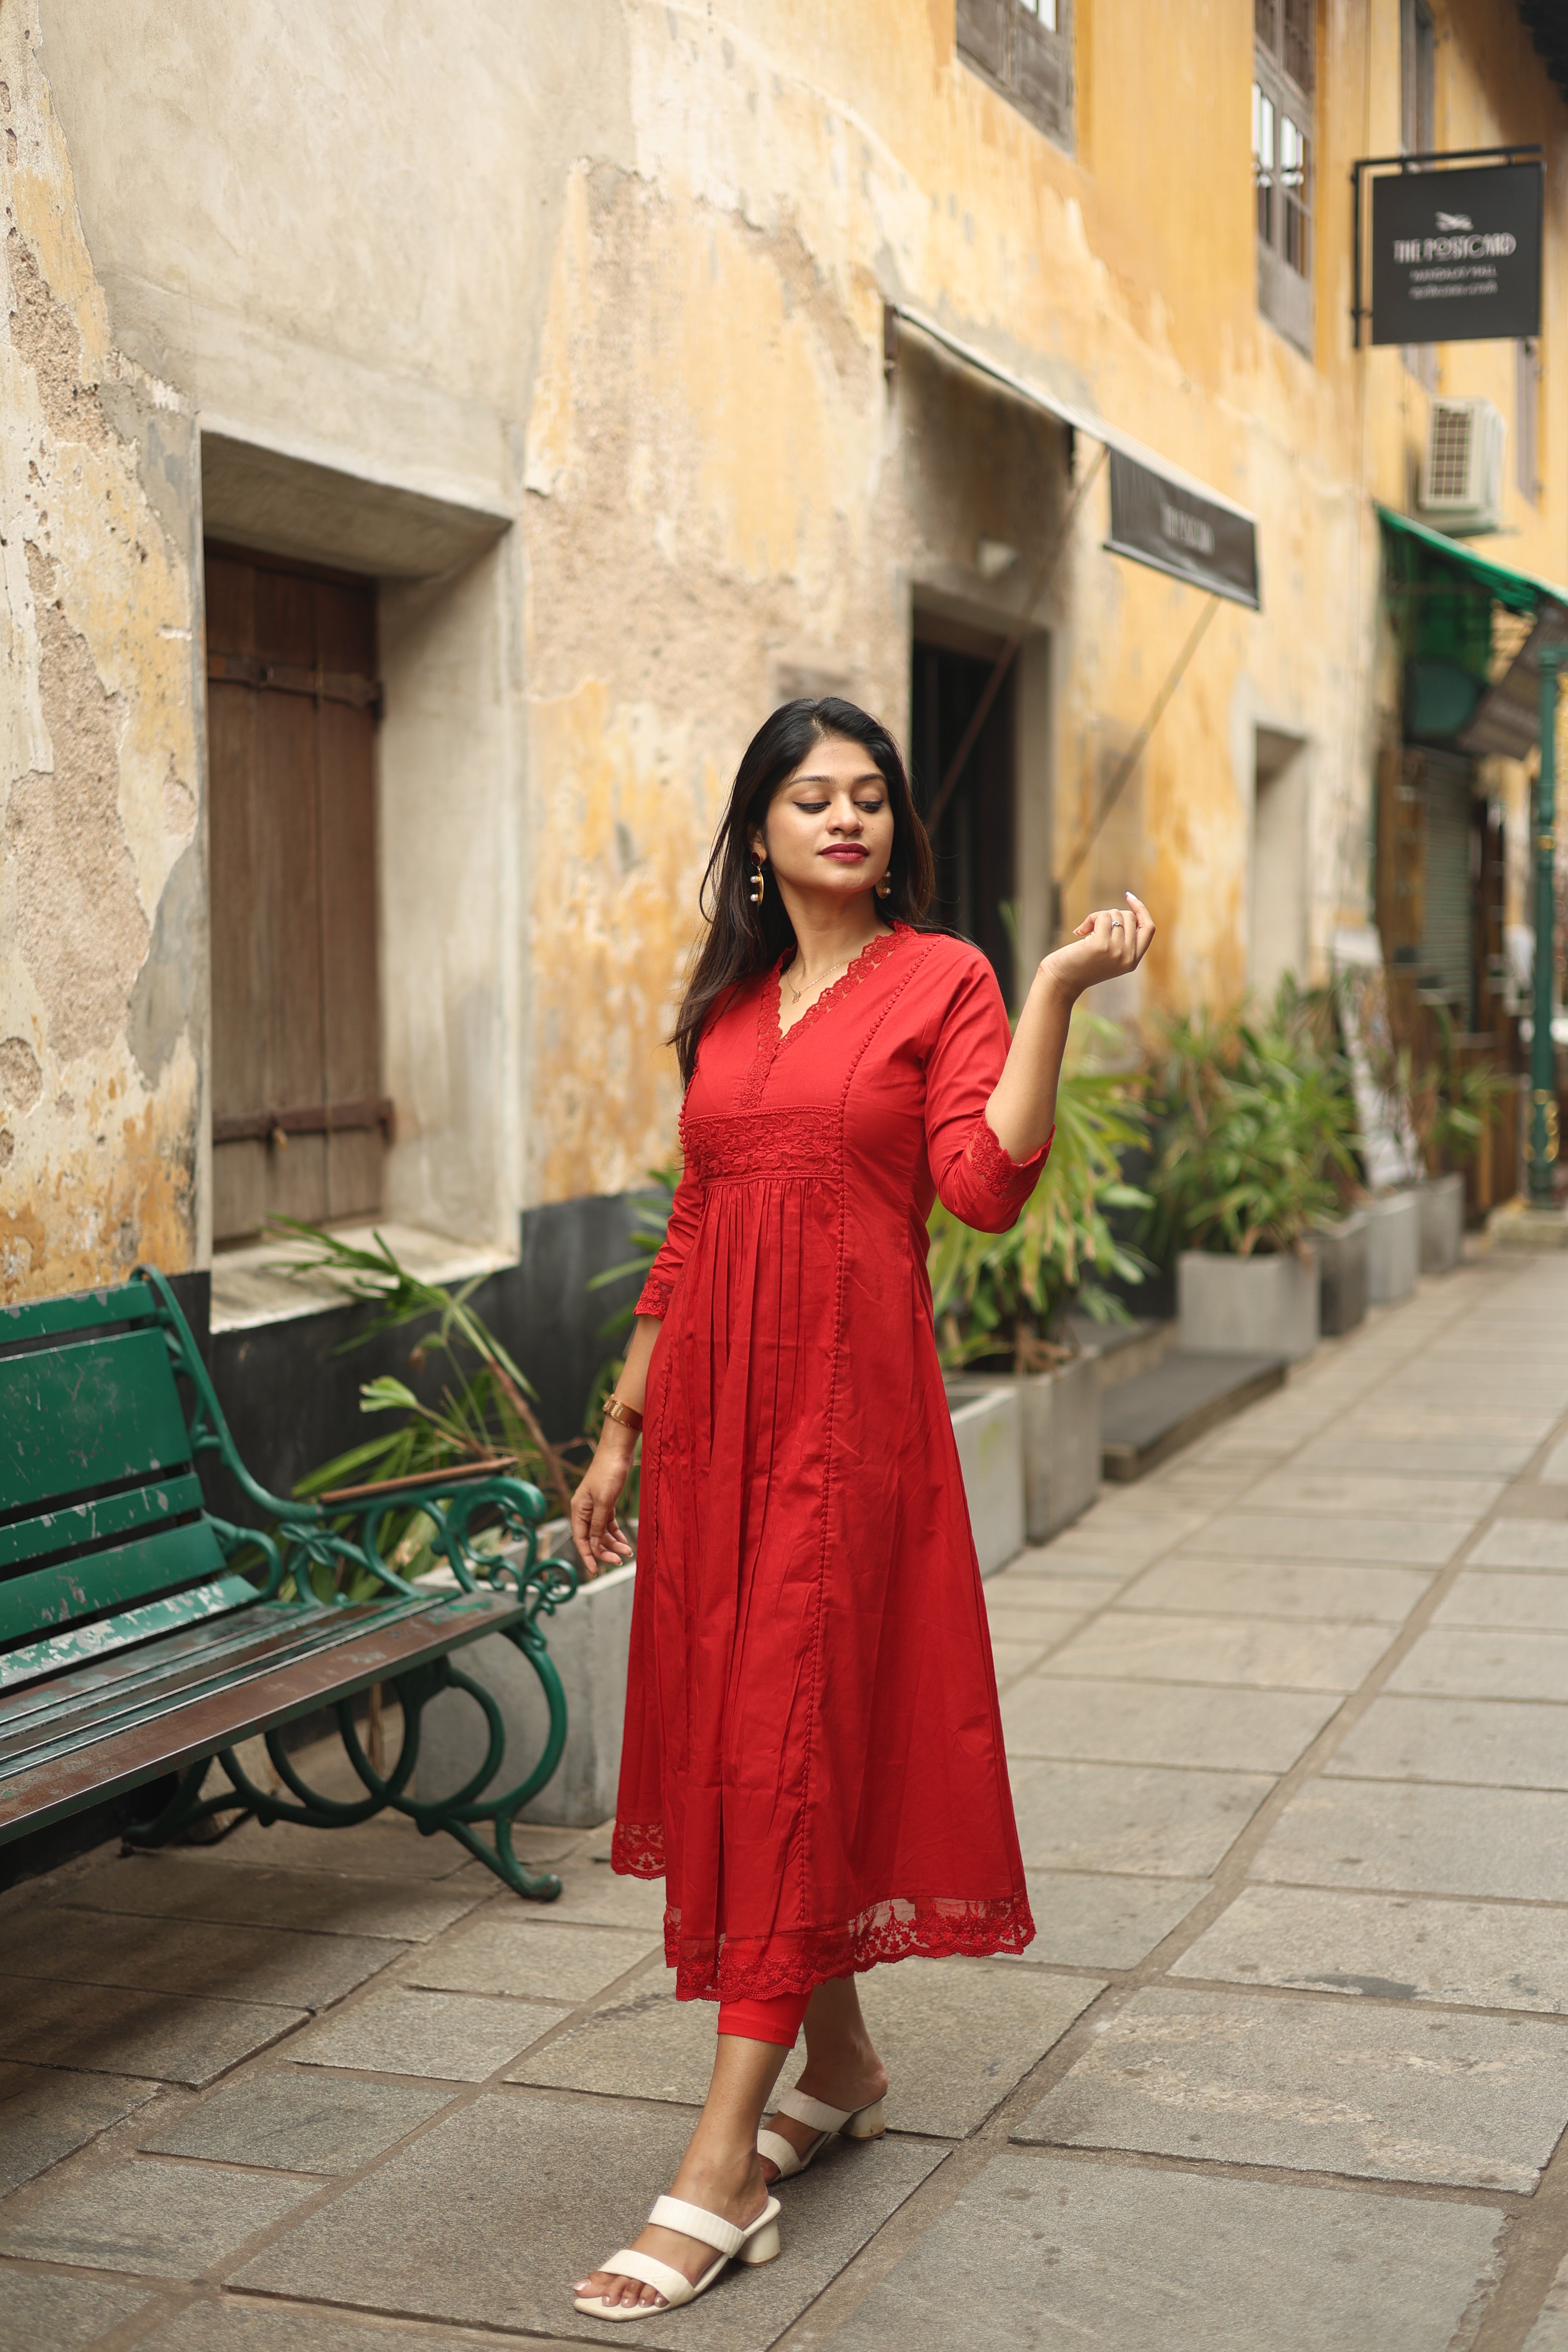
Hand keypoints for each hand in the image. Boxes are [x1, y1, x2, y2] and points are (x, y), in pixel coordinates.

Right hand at [570, 1429, 636, 1577]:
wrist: (618, 1451)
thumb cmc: (609, 1472)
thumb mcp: (604, 1501)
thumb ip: (598, 1524)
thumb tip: (595, 1545)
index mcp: (578, 1510)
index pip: (581, 1540)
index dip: (587, 1557)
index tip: (595, 1572)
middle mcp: (584, 1510)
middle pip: (592, 1539)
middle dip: (605, 1551)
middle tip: (620, 1561)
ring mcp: (595, 1507)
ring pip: (602, 1533)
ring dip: (614, 1544)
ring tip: (628, 1552)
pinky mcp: (607, 1503)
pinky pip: (609, 1525)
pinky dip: (617, 1534)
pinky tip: (625, 1542)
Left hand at [1040, 891, 1154, 1000]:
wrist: (1061, 981)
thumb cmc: (1080, 965)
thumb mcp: (1108, 956)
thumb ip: (1122, 940)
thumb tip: (1126, 911)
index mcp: (1133, 961)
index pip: (1148, 929)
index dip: (1140, 910)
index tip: (1129, 897)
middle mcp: (1128, 957)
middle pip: (1130, 917)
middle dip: (1112, 915)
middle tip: (1094, 927)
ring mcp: (1116, 951)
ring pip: (1116, 915)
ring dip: (1098, 917)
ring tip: (1086, 932)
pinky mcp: (1101, 945)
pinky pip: (1102, 917)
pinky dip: (1090, 919)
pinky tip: (1079, 932)